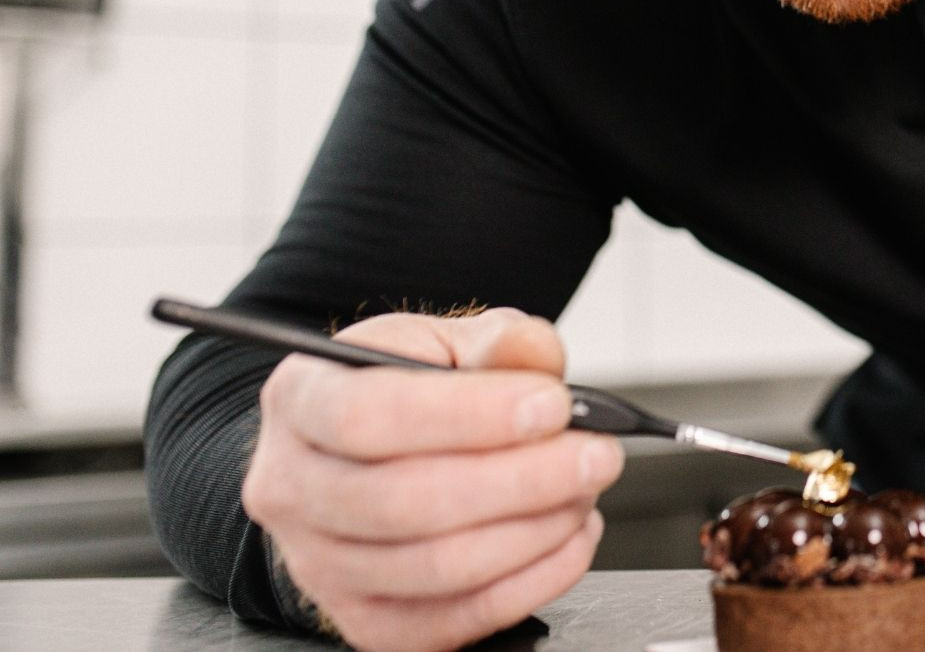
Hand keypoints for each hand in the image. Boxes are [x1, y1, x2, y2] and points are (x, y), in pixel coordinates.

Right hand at [241, 307, 623, 651]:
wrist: (369, 453)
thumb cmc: (409, 391)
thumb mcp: (447, 341)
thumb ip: (495, 342)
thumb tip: (532, 357)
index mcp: (301, 399)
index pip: (367, 415)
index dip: (469, 414)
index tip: (552, 405)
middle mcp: (292, 488)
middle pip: (404, 502)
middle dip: (523, 479)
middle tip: (595, 454)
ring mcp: (319, 565)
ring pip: (434, 568)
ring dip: (534, 531)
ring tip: (583, 491)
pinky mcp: (365, 620)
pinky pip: (454, 620)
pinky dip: (531, 582)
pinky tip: (569, 538)